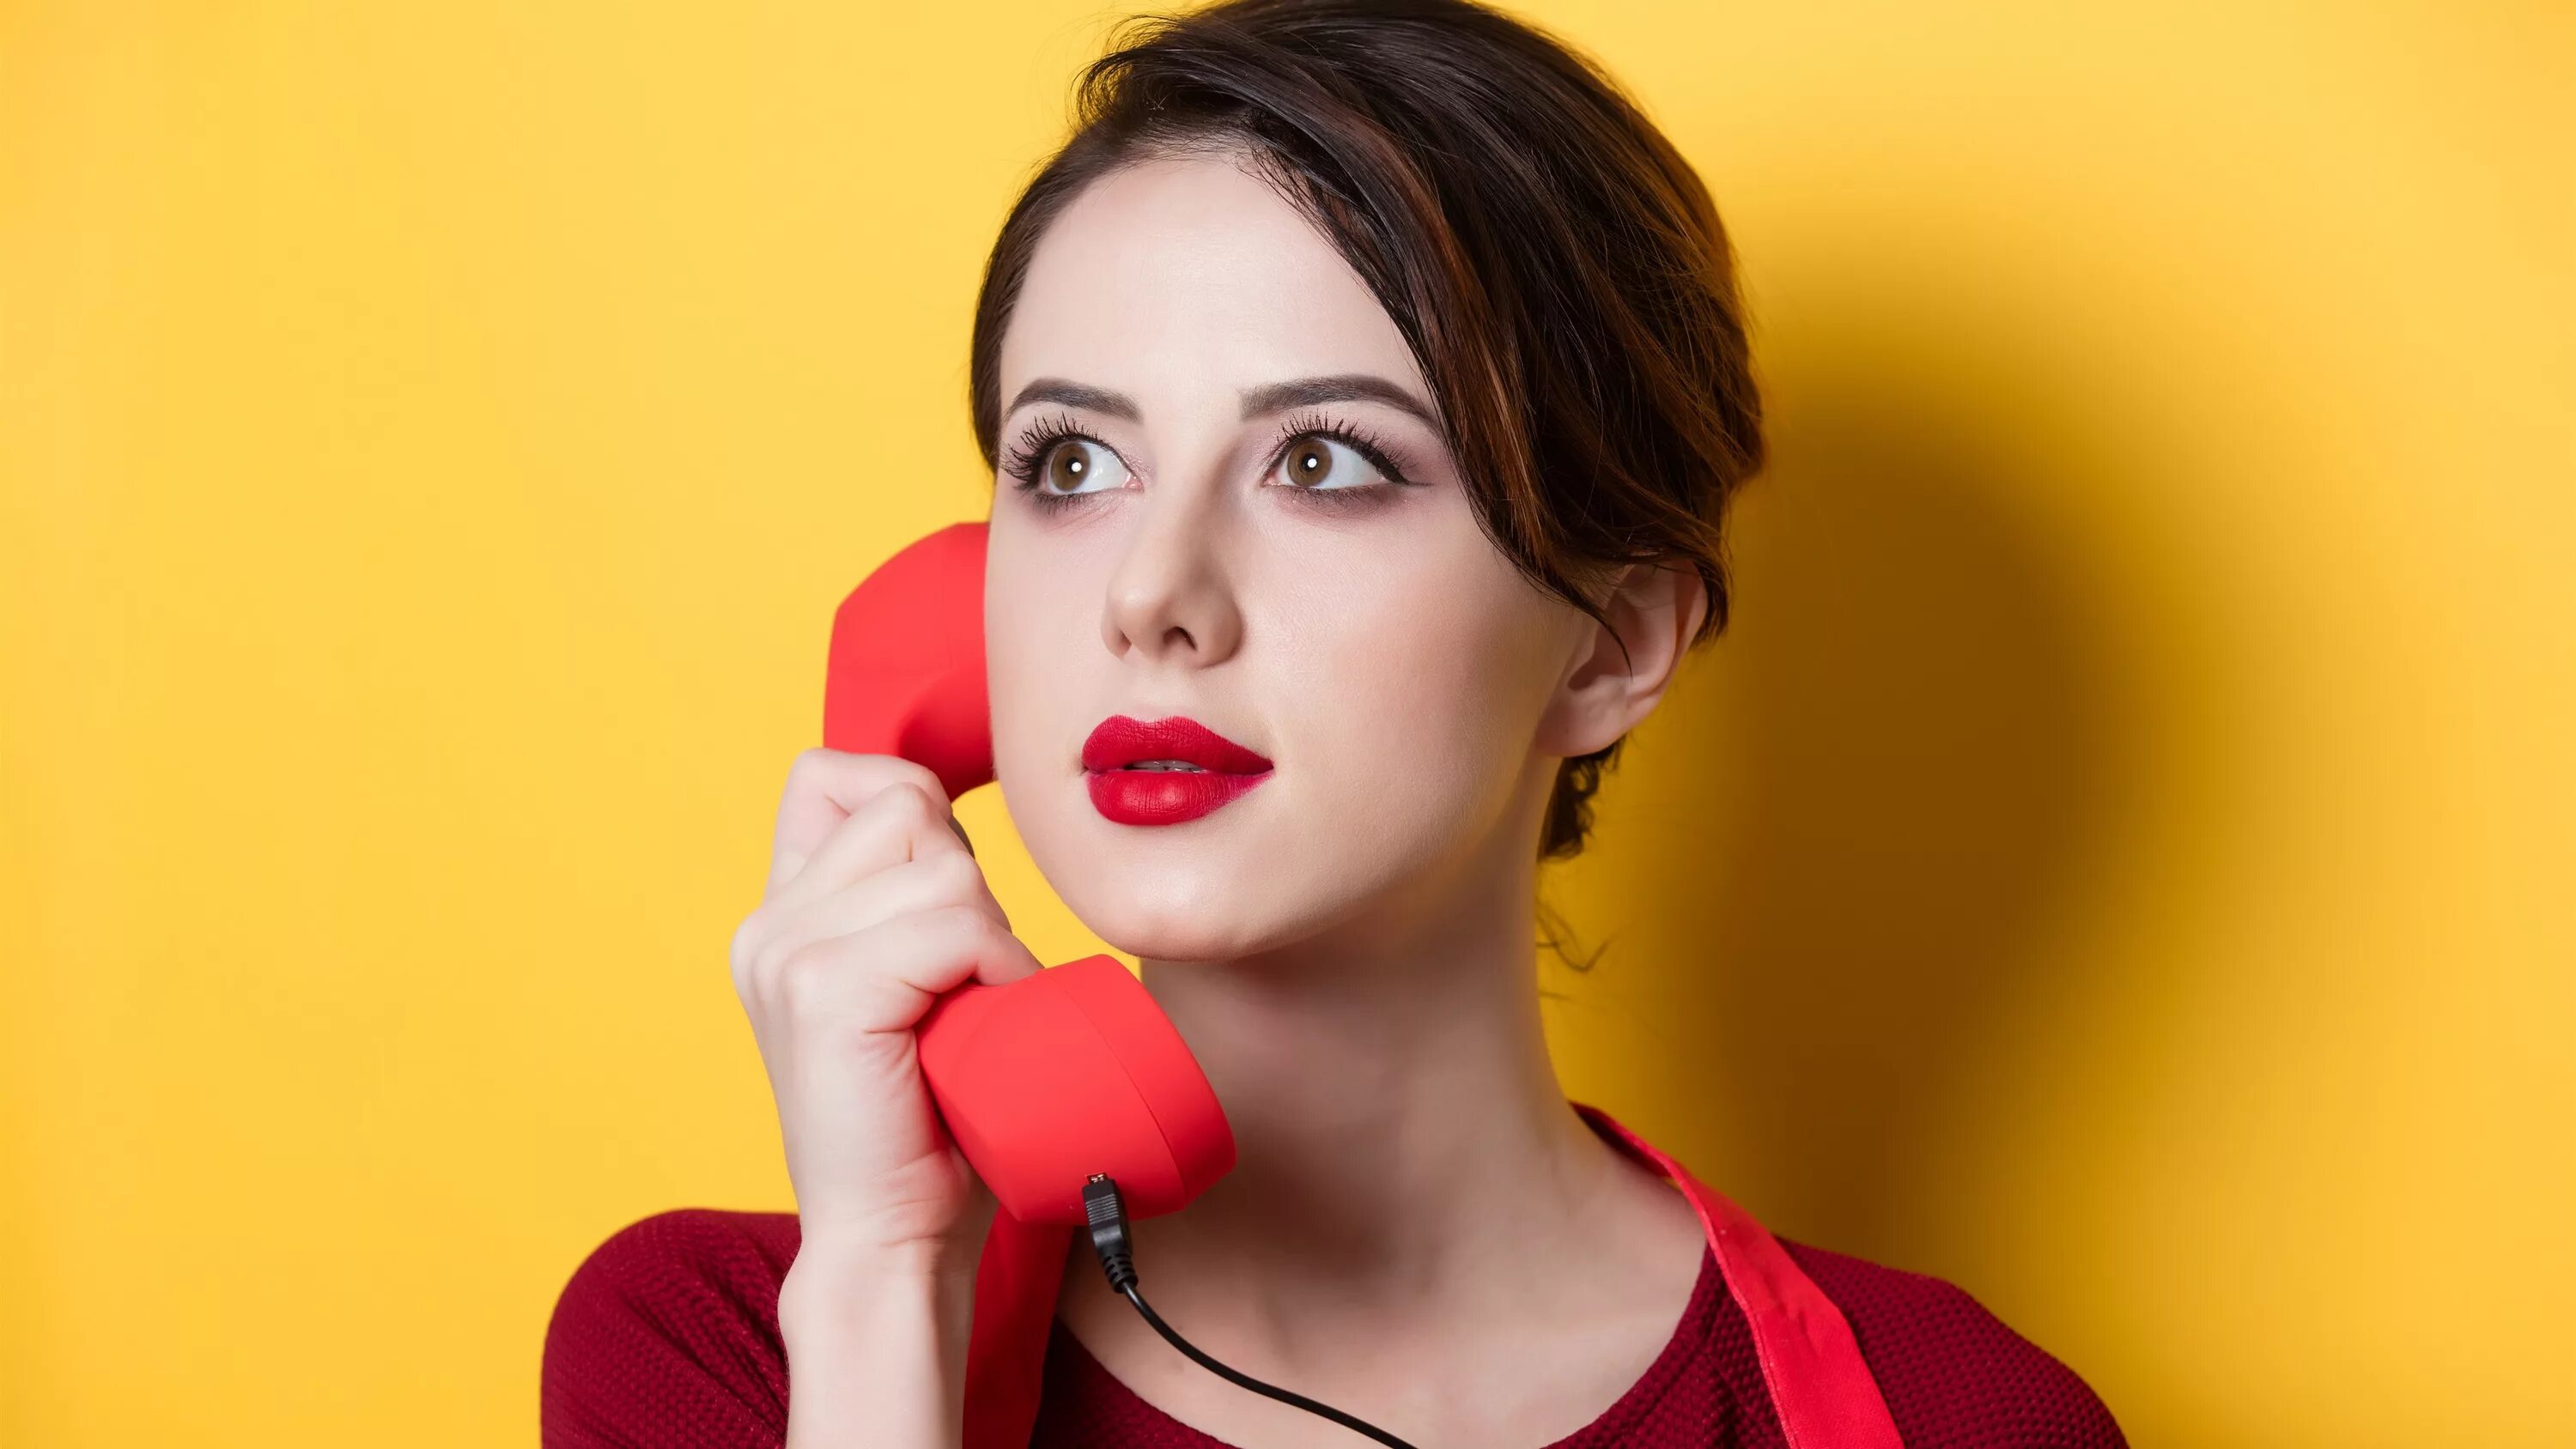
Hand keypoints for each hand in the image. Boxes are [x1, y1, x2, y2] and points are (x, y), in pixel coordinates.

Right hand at [729, 748, 1043, 1268]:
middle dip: (968, 886)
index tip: (940, 910)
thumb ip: (904, 900)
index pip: (834, 774)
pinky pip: (955, 927)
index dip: (916, 813)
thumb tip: (945, 815)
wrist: (893, 1235)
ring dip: (990, 938)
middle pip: (909, 808)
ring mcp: (787, 952)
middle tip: (958, 988)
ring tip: (965, 1016)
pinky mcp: (823, 989)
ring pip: (945, 868)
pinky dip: (996, 969)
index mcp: (778, 915)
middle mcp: (768, 924)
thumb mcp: (910, 981)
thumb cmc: (929, 1117)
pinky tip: (978, 1027)